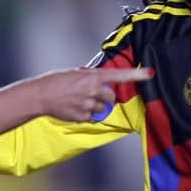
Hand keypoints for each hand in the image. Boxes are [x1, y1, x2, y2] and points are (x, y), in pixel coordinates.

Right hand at [36, 67, 152, 121]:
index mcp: (93, 77)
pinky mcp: (82, 117)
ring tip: (77, 100)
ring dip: (94, 105)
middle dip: (105, 96)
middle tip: (91, 93)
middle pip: (111, 96)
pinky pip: (91, 117)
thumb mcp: (75, 73)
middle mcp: (93, 90)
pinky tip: (73, 108)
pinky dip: (85, 113)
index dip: (136, 75)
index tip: (150, 73)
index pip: (120, 75)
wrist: (40, 95)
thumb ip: (91, 77)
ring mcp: (88, 105)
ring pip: (101, 108)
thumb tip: (101, 81)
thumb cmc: (56, 81)